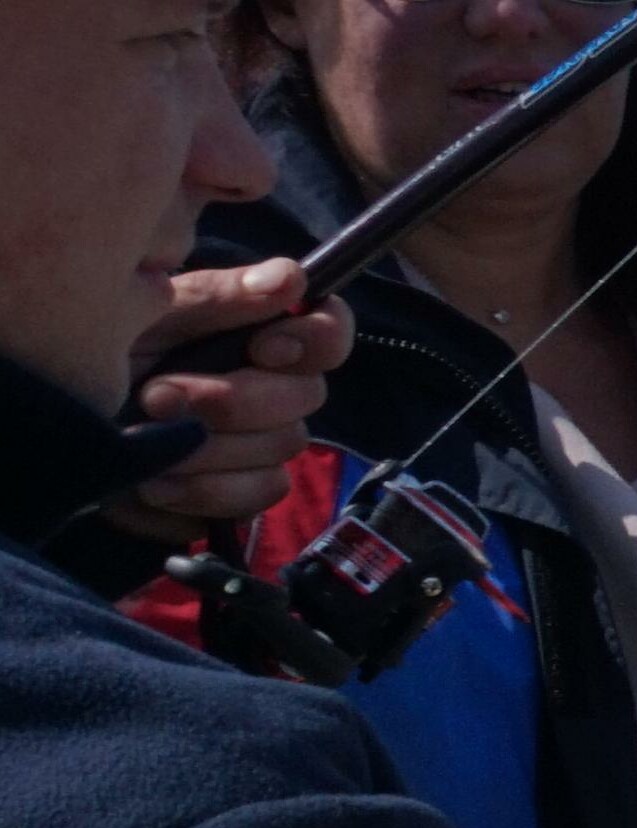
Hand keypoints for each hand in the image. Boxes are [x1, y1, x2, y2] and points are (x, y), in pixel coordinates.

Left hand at [110, 260, 352, 539]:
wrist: (59, 429)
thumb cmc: (101, 358)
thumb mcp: (148, 316)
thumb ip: (219, 298)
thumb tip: (290, 279)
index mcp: (258, 336)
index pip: (330, 331)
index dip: (315, 340)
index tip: (263, 349)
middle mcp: (272, 387)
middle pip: (307, 396)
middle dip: (232, 401)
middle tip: (159, 397)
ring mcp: (263, 442)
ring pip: (282, 447)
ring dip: (208, 447)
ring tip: (146, 440)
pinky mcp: (244, 490)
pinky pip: (261, 493)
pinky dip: (207, 489)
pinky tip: (159, 481)